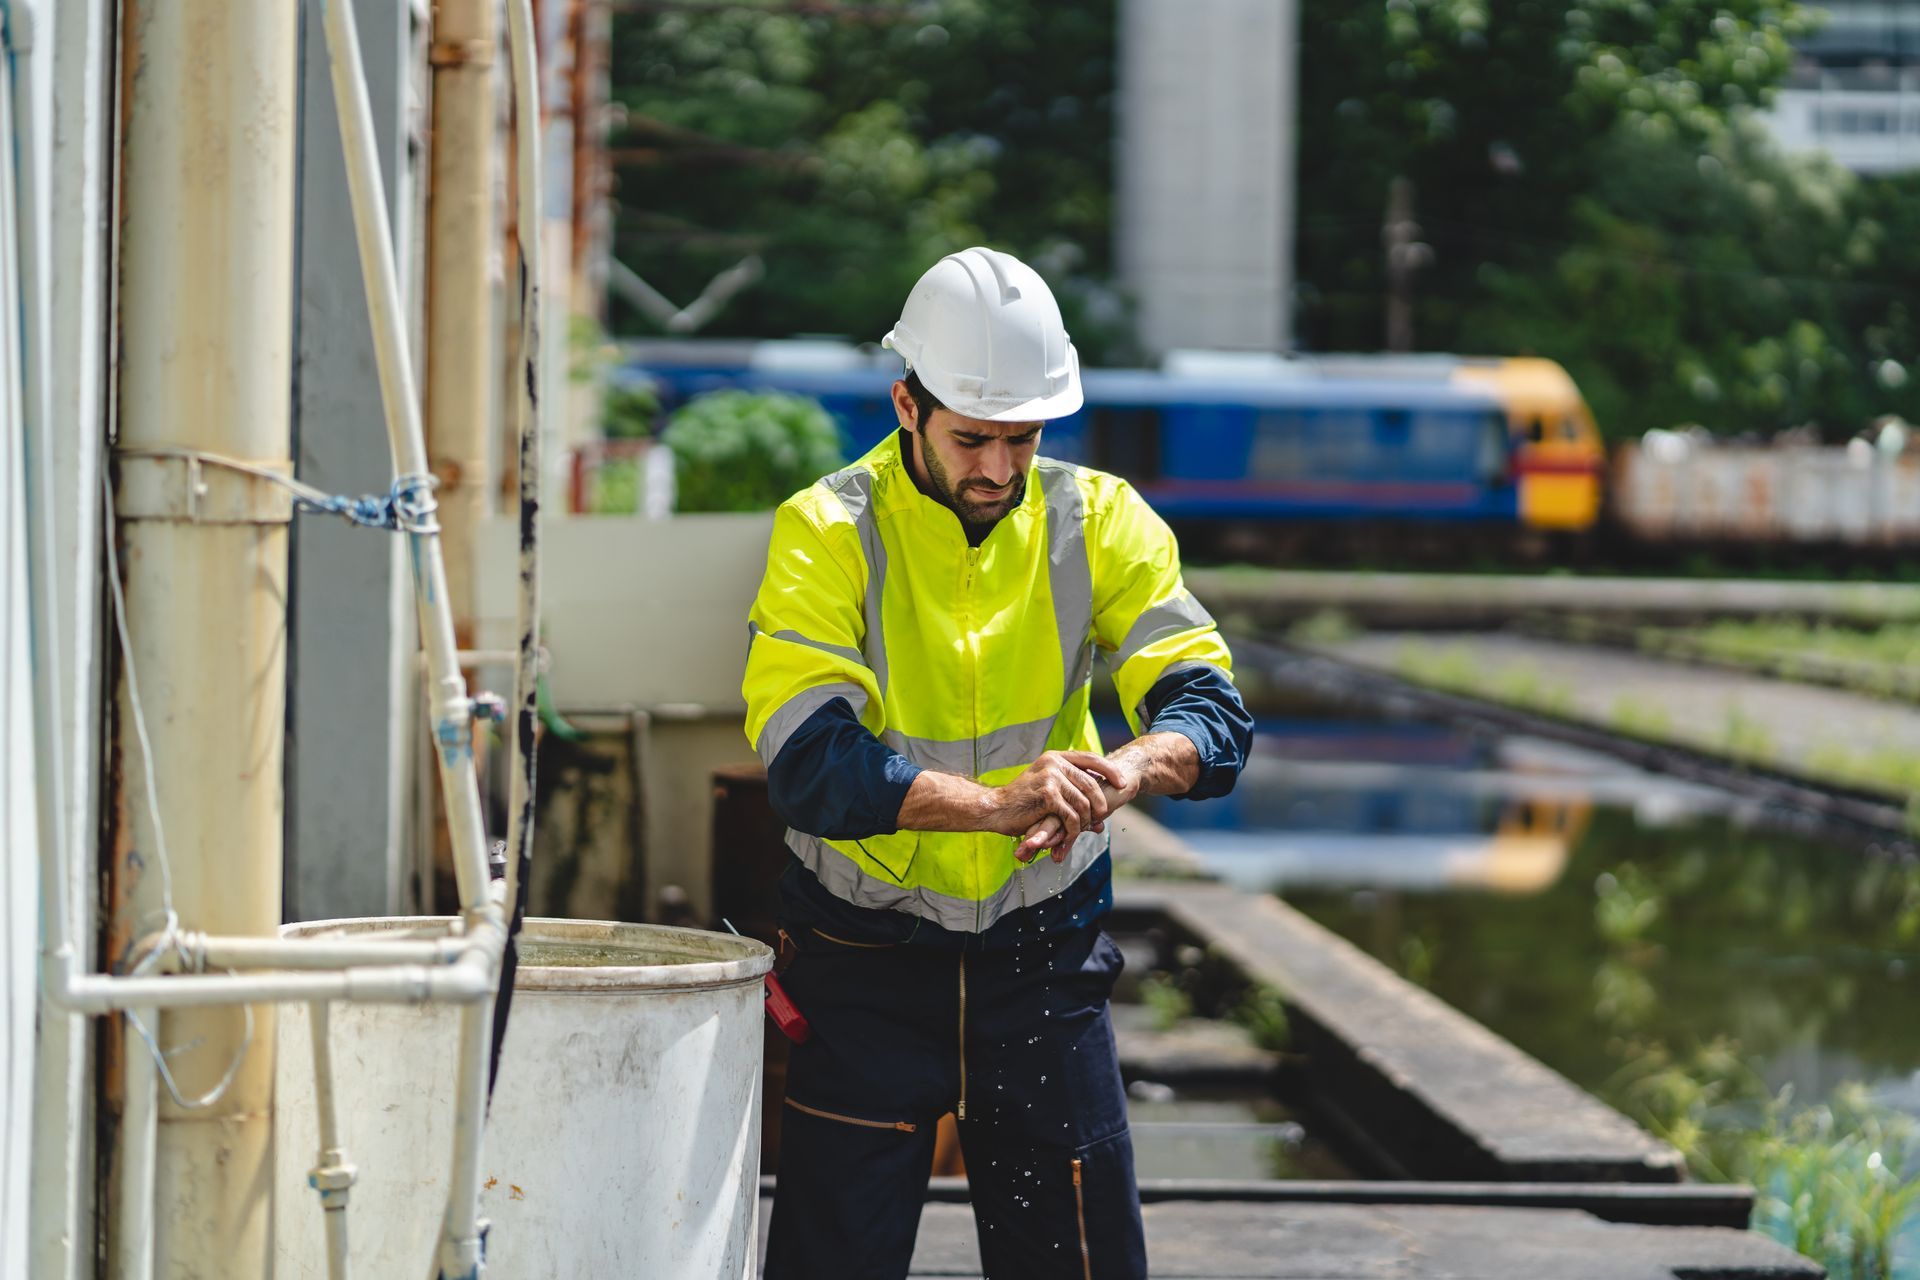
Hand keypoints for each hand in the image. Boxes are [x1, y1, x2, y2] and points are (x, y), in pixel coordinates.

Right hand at [990, 751, 1127, 854]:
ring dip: (1085, 822)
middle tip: (1102, 818)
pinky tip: (1069, 838)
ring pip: (1084, 803)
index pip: (1090, 758)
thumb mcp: (1047, 790)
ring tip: (1080, 831)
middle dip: (1101, 804)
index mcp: (1054, 757)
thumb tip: (1100, 821)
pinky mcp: (1048, 797)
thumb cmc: (1021, 802)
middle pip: (1091, 784)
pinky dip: (1074, 831)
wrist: (995, 808)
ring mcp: (1051, 779)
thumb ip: (1071, 796)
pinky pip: (1072, 817)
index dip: (1109, 771)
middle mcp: (1054, 764)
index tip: (1123, 784)